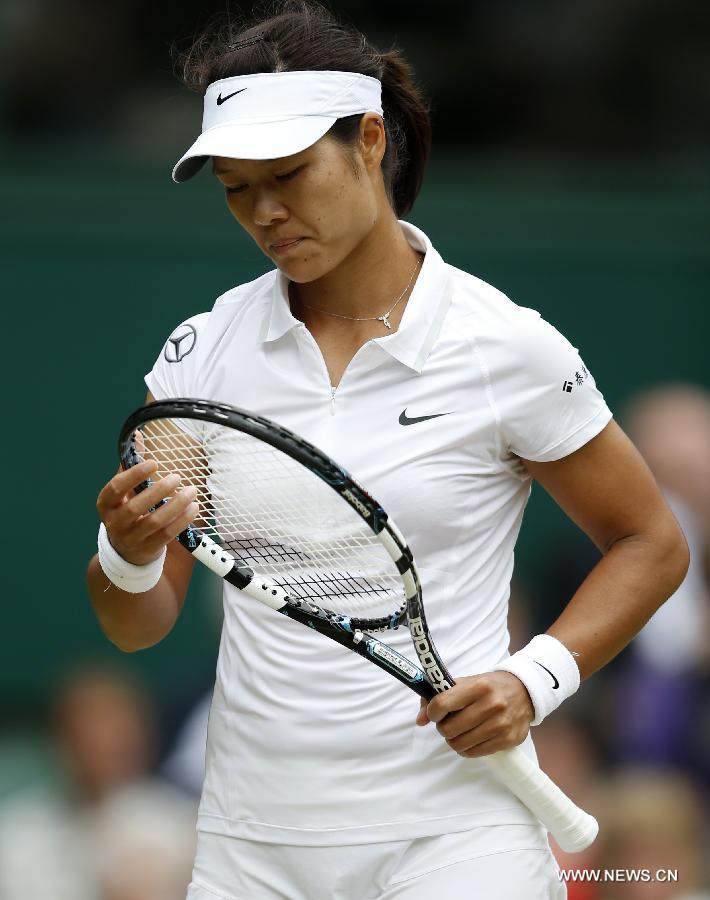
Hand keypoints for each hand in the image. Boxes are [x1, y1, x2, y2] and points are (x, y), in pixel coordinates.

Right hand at [96, 462, 197, 565]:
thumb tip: (138, 435)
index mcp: (105, 504)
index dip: (134, 474)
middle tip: (177, 477)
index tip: (154, 462)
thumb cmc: (127, 511)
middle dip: (159, 490)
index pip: (116, 488)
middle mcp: (114, 522)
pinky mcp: (147, 548)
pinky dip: (182, 520)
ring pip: (155, 522)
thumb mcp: (124, 491)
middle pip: (136, 507)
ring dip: (176, 505)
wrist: (126, 550)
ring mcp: (130, 538)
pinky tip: (193, 507)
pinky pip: (167, 534)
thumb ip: (130, 465)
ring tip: (192, 491)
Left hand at [415, 672, 534, 757]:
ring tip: (460, 731)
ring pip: (460, 744)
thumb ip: (438, 697)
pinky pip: (474, 753)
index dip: (432, 712)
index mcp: (478, 686)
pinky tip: (471, 738)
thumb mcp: (465, 683)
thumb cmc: (488, 687)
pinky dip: (467, 748)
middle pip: (449, 729)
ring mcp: (501, 724)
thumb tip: (420, 720)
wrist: (524, 692)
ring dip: (454, 740)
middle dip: (443, 728)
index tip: (434, 712)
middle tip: (448, 722)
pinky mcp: (508, 740)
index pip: (442, 703)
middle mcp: (491, 705)